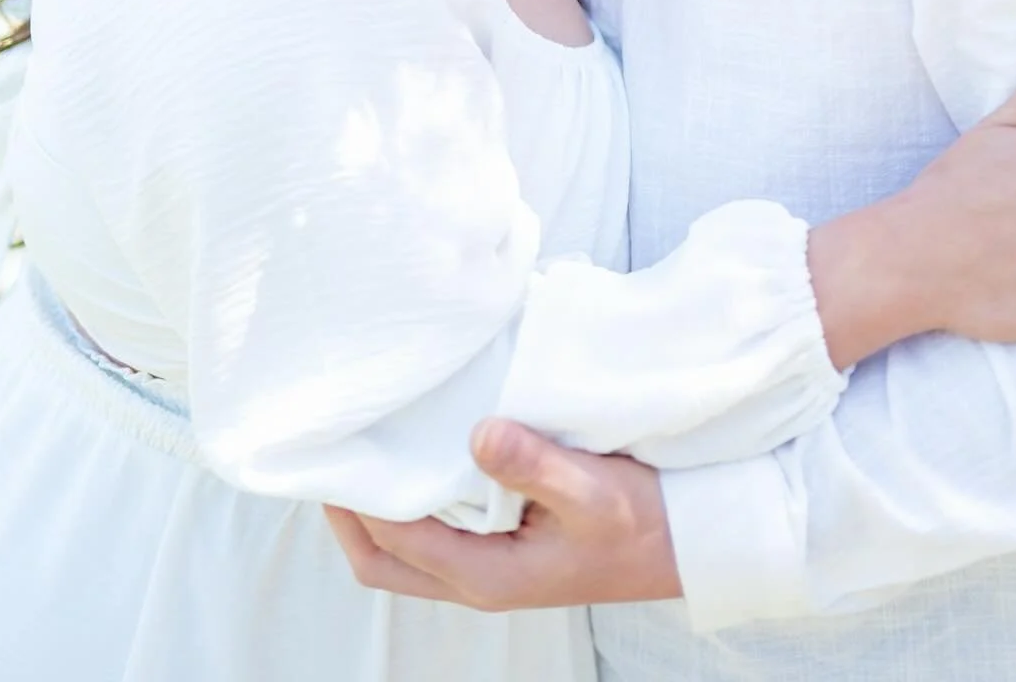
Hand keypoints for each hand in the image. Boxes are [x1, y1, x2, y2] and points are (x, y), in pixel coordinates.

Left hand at [325, 417, 679, 611]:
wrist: (685, 544)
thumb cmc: (642, 522)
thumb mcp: (592, 491)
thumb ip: (535, 466)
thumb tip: (479, 435)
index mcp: (486, 574)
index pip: (393, 537)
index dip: (356, 497)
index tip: (335, 445)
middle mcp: (476, 579)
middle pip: (381, 560)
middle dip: (346, 513)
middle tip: (329, 451)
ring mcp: (487, 567)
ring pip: (404, 550)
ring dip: (375, 508)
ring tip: (363, 446)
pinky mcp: (501, 549)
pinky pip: (434, 533)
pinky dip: (410, 503)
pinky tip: (417, 455)